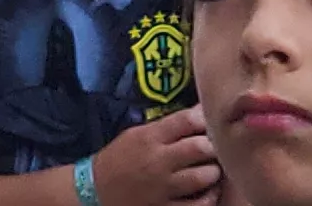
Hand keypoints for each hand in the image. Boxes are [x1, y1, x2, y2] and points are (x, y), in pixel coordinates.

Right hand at [91, 105, 221, 205]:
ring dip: (213, 172)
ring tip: (213, 169)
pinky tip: (209, 192)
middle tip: (216, 148)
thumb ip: (168, 126)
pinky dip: (208, 198)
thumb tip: (200, 114)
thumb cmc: (120, 158)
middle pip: (199, 148)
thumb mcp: (137, 134)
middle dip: (213, 146)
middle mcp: (158, 161)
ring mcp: (162, 188)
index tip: (211, 121)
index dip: (204, 118)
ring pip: (202, 177)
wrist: (95, 191)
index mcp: (150, 138)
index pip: (185, 120)